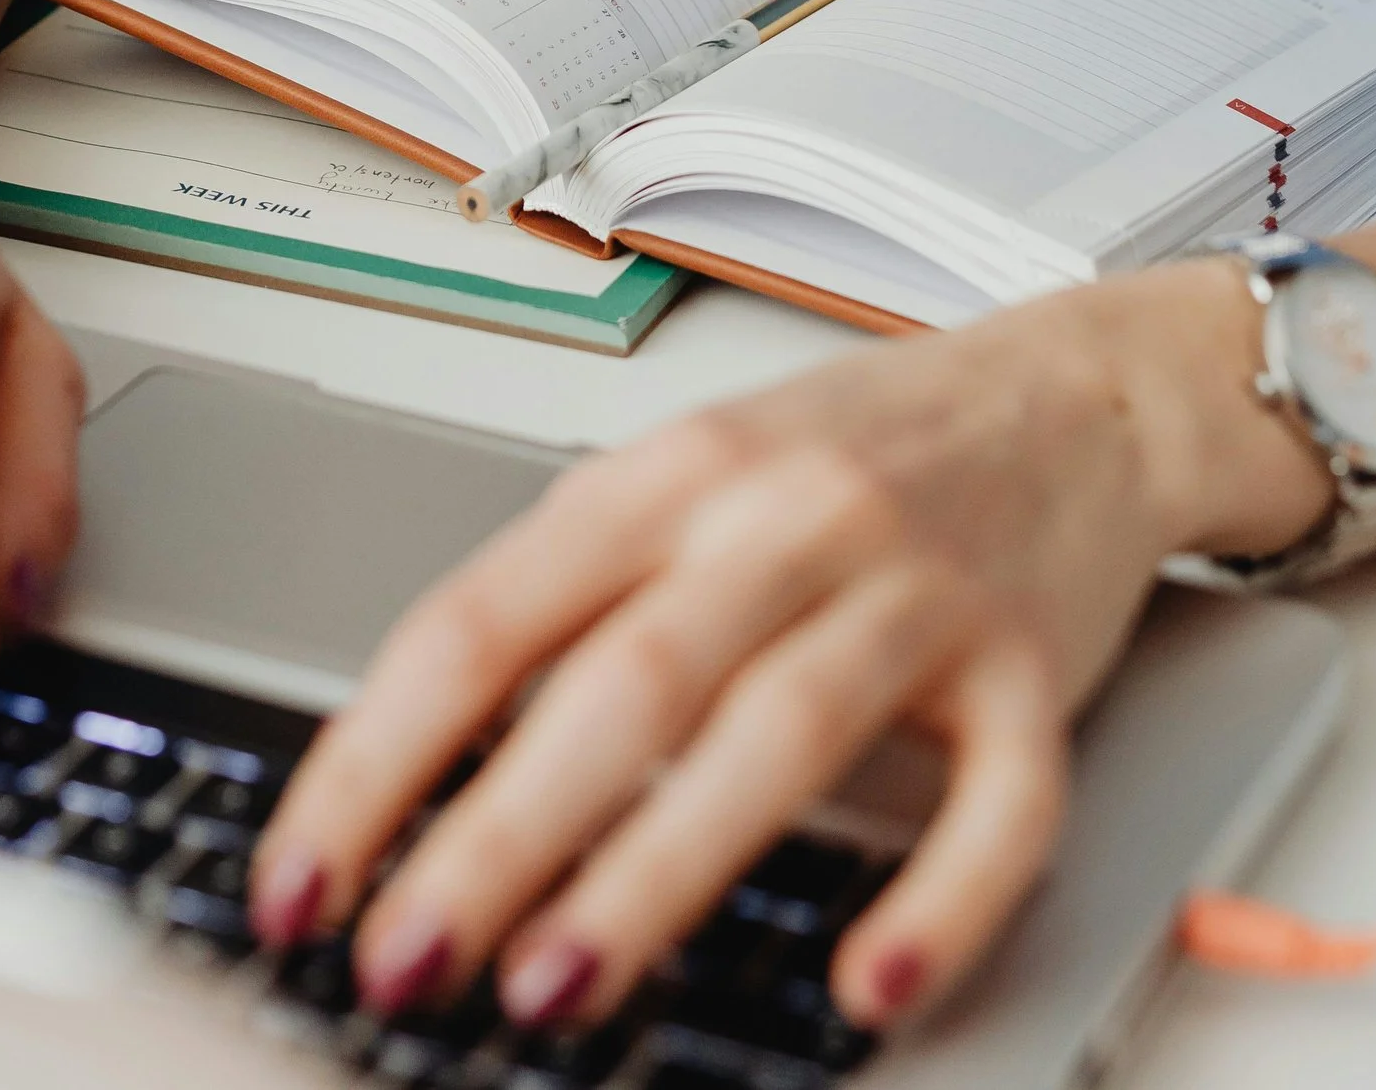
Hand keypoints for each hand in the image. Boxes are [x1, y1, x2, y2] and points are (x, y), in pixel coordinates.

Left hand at [251, 269, 1307, 1039]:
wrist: (1074, 389)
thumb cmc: (859, 449)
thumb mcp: (689, 478)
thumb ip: (574, 599)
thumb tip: (413, 774)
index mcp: (668, 475)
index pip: (485, 617)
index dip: (377, 755)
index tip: (300, 879)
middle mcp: (781, 519)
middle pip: (620, 681)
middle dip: (494, 834)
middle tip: (402, 958)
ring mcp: (913, 590)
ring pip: (777, 732)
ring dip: (659, 869)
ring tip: (556, 985)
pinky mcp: (1033, 670)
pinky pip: (994, 801)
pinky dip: (933, 899)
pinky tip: (864, 983)